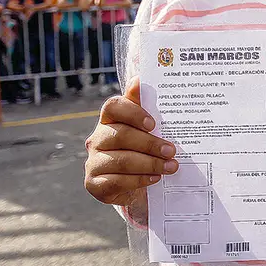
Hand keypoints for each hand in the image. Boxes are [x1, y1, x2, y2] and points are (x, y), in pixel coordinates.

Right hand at [84, 79, 177, 208]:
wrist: (136, 186)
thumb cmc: (144, 151)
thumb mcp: (148, 130)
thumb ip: (145, 106)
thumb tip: (139, 79)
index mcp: (109, 119)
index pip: (113, 107)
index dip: (133, 113)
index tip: (154, 124)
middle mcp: (97, 138)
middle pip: (120, 135)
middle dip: (149, 143)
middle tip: (172, 150)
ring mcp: (93, 161)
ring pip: (121, 160)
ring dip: (150, 164)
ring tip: (171, 166)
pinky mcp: (94, 184)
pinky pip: (117, 181)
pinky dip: (139, 180)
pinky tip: (154, 179)